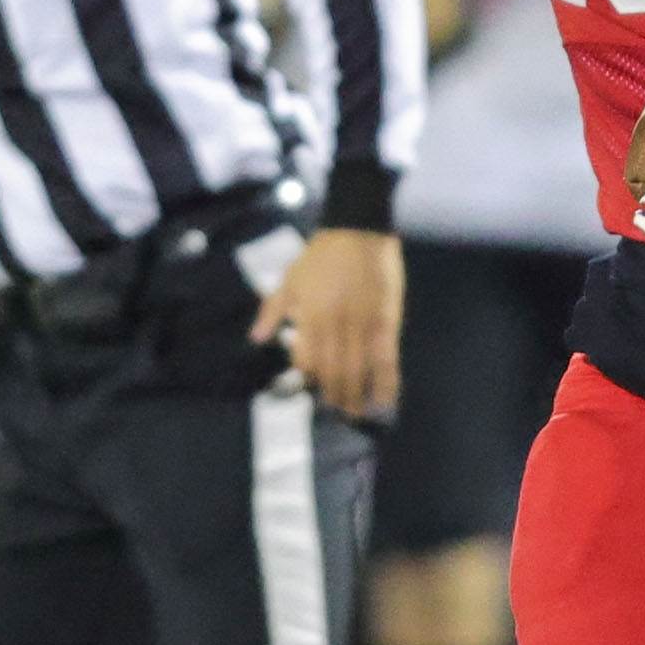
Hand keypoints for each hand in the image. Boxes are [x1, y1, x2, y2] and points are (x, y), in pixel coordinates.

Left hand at [251, 228, 402, 417]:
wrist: (358, 229)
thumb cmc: (320, 254)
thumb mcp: (289, 279)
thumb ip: (272, 310)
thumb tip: (257, 340)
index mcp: (310, 317)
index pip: (307, 360)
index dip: (309, 379)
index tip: (313, 391)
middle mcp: (335, 326)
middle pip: (334, 372)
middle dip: (334, 397)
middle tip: (337, 414)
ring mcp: (363, 326)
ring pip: (359, 371)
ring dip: (357, 396)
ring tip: (357, 415)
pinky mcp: (386, 322)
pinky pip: (386, 358)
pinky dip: (387, 382)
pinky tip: (385, 400)